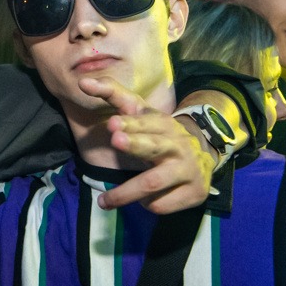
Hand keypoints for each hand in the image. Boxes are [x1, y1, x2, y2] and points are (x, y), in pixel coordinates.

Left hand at [81, 77, 216, 213]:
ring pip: (153, 182)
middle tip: (115, 141)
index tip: (112, 125)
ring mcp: (188, 170)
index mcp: (164, 124)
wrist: (203, 157)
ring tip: (104, 201)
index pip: (147, 122)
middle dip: (135, 145)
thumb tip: (82, 82)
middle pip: (154, 147)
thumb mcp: (140, 112)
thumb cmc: (158, 134)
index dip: (131, 124)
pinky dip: (147, 203)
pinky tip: (144, 199)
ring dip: (127, 192)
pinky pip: (161, 204)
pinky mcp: (195, 193)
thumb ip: (113, 94)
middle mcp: (178, 145)